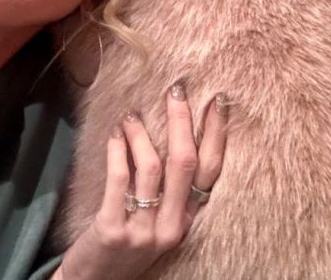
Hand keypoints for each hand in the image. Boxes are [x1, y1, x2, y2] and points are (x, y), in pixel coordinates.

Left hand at [56, 85, 228, 279]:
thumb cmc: (129, 242)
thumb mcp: (160, 220)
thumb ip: (170, 189)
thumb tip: (176, 131)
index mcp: (188, 219)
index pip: (210, 170)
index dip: (216, 133)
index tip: (217, 101)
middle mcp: (172, 226)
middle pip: (184, 163)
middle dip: (182, 120)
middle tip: (175, 90)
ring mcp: (143, 230)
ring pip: (151, 167)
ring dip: (142, 133)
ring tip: (132, 115)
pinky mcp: (113, 230)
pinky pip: (120, 179)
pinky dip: (118, 150)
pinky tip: (115, 134)